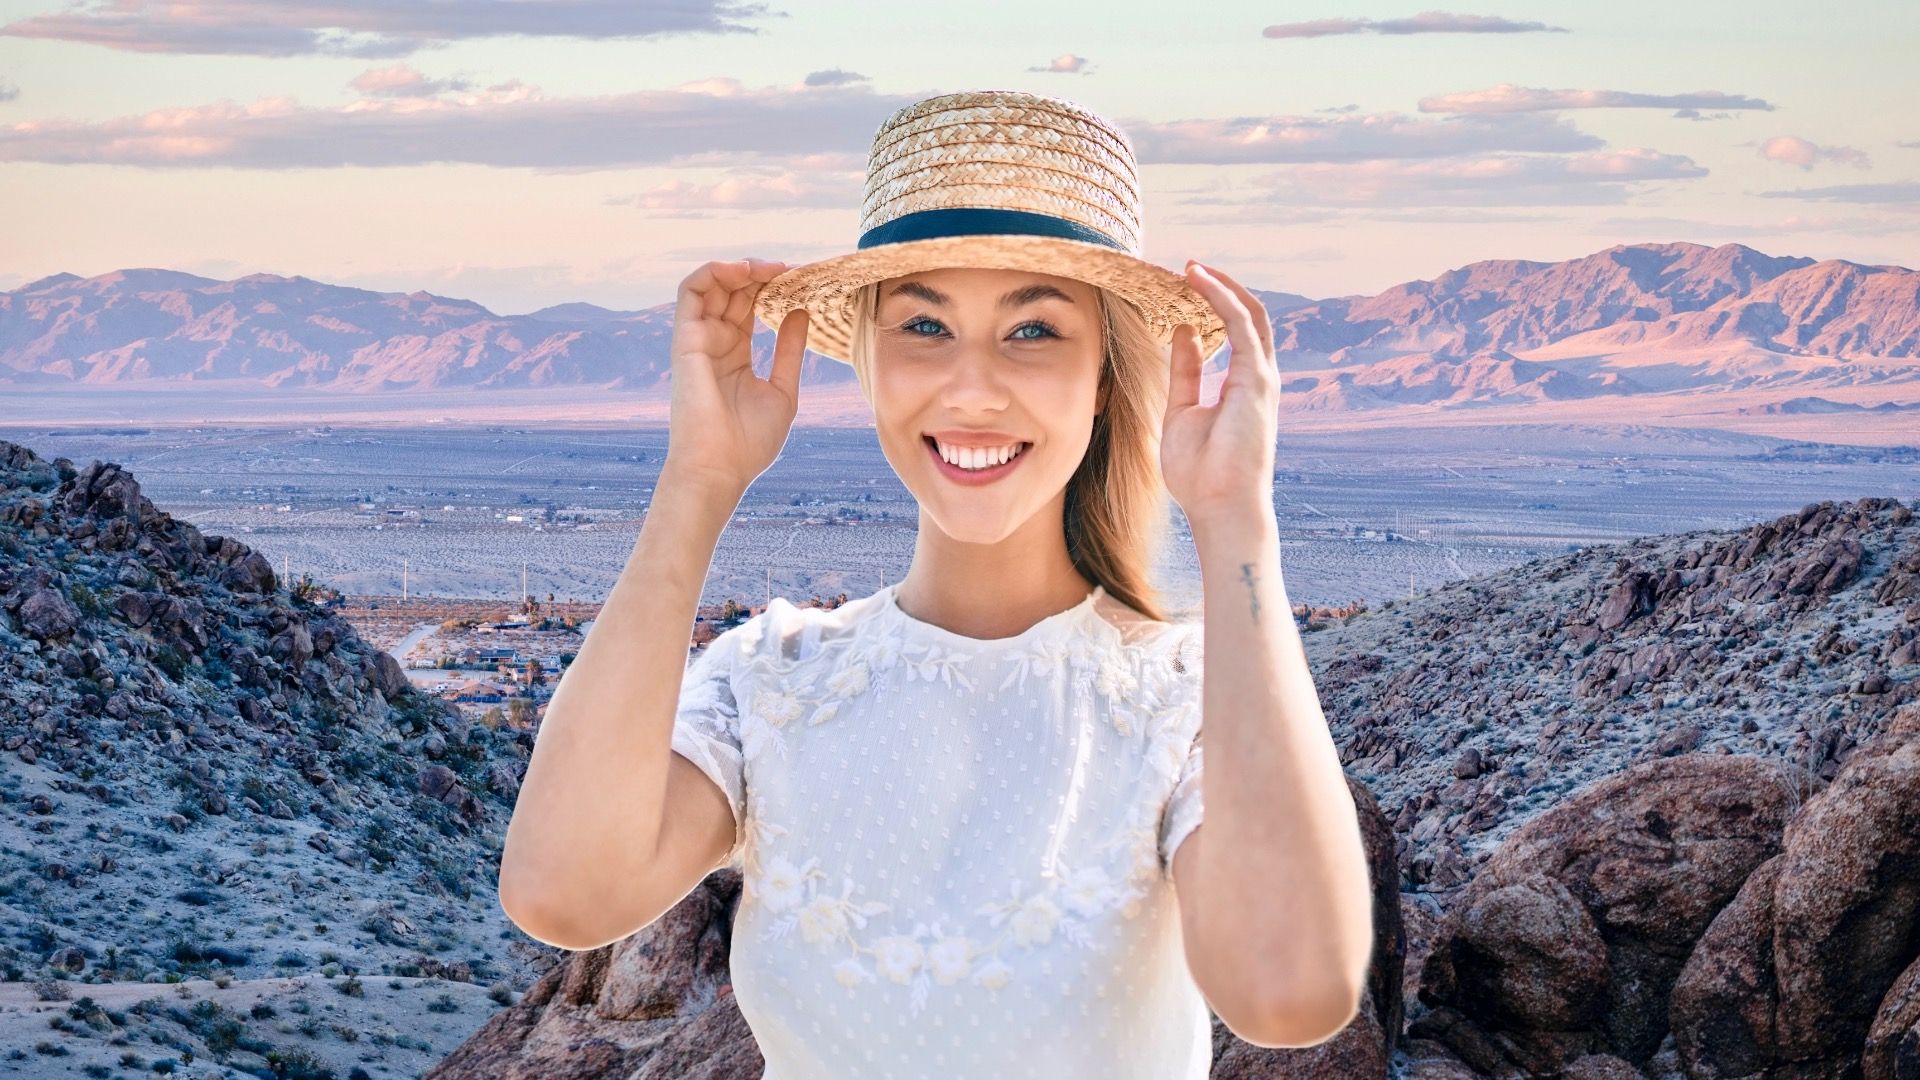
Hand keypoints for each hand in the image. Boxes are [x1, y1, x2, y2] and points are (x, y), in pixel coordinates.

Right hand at [663, 258, 810, 493]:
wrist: (720, 469)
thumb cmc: (749, 443)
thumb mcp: (783, 391)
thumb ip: (790, 352)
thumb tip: (801, 312)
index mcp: (735, 355)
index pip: (749, 307)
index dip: (773, 288)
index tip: (803, 280)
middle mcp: (715, 343)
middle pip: (733, 292)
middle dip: (761, 274)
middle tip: (792, 269)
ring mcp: (699, 339)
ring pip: (711, 285)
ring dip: (739, 268)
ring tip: (771, 268)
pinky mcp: (686, 339)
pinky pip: (690, 291)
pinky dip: (714, 272)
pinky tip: (744, 270)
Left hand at [1161, 260, 1279, 527]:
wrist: (1219, 506)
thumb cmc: (1201, 472)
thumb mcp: (1182, 410)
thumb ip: (1186, 371)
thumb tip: (1182, 333)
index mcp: (1243, 386)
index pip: (1237, 333)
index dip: (1215, 306)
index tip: (1184, 287)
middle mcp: (1258, 378)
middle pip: (1249, 317)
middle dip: (1222, 288)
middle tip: (1190, 268)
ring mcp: (1261, 377)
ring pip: (1249, 314)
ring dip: (1222, 286)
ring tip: (1191, 267)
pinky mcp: (1256, 379)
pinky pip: (1242, 325)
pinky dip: (1221, 298)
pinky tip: (1198, 281)